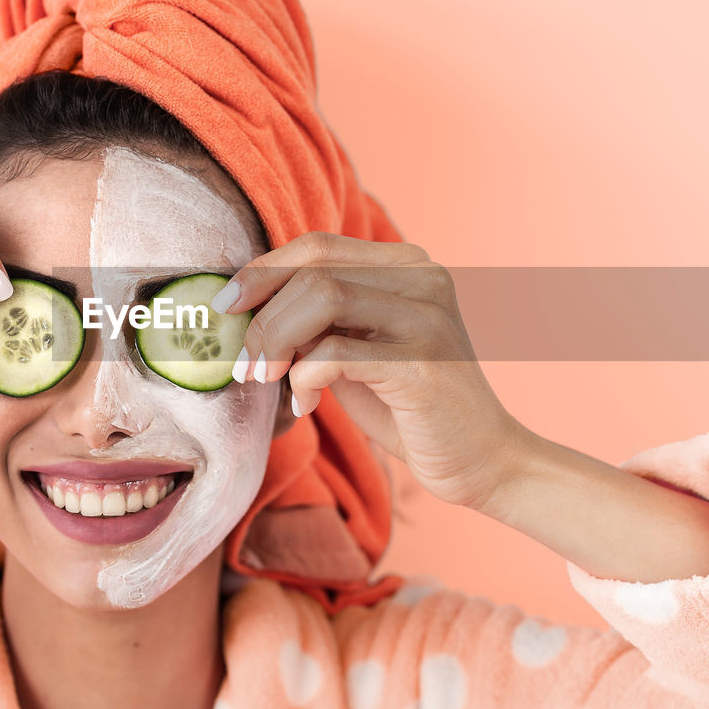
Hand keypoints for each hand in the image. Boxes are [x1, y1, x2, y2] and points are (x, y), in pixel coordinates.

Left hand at [214, 231, 526, 509]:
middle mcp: (424, 278)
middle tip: (239, 360)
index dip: (262, 270)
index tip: (224, 306)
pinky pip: (335, 353)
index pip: (318, 246)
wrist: (484, 462)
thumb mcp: (356, 352)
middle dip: (261, 312)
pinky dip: (303, 378)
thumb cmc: (409, 409)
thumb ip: (317, 323)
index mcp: (408, 265)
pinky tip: (307, 404)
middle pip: (314, 267)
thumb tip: (246, 310)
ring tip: (262, 378)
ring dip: (274, 340)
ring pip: (321, 298)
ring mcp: (427, 315)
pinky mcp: (422, 362)